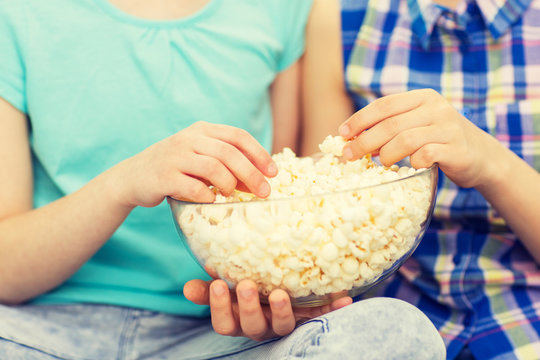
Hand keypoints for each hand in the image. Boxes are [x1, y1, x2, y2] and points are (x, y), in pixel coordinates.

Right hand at [108, 121, 277, 207]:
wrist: (133, 176)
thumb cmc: (176, 169)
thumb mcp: (200, 158)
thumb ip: (226, 163)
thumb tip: (260, 180)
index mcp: (202, 130)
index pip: (238, 136)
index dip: (259, 154)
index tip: (273, 173)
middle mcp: (189, 139)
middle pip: (229, 153)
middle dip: (251, 174)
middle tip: (264, 192)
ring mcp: (174, 156)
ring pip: (213, 167)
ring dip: (229, 184)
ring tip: (232, 195)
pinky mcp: (163, 176)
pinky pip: (192, 187)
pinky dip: (207, 196)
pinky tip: (210, 201)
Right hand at [184, 278, 351, 340]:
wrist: (275, 293)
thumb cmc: (245, 291)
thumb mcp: (226, 289)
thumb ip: (209, 290)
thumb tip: (187, 288)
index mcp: (239, 319)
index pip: (224, 322)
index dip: (219, 307)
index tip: (217, 284)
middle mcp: (261, 325)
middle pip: (253, 326)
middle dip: (249, 307)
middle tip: (248, 286)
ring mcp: (285, 322)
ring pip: (283, 326)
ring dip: (284, 312)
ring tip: (281, 294)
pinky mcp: (307, 317)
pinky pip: (320, 316)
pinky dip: (332, 309)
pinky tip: (344, 298)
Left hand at [338, 89, 502, 187]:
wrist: (481, 156)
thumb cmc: (439, 141)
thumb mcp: (416, 125)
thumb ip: (390, 127)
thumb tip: (352, 140)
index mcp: (422, 98)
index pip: (384, 105)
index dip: (360, 119)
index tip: (342, 133)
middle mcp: (436, 108)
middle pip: (390, 124)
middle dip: (364, 141)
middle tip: (349, 156)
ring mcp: (448, 128)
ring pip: (405, 140)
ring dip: (386, 154)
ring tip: (381, 163)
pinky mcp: (456, 150)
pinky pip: (425, 156)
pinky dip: (412, 163)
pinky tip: (410, 166)